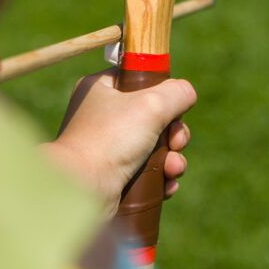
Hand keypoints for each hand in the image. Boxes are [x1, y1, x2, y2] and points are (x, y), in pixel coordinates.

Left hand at [42, 68, 195, 215]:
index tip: (172, 106)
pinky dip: (163, 176)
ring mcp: (109, 146)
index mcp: (101, 89)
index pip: (139, 78)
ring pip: (156, 145)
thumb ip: (177, 92)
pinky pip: (149, 170)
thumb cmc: (110, 140)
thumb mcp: (151, 105)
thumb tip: (187, 93)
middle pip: (154, 115)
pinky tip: (168, 184)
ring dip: (174, 158)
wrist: (82, 190)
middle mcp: (103, 115)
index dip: (162, 91)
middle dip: (175, 132)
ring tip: (173, 169)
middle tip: (176, 142)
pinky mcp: (115, 173)